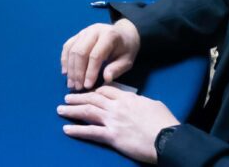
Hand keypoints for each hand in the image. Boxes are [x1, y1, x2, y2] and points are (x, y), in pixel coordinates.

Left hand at [57, 86, 178, 163]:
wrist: (168, 138)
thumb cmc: (165, 122)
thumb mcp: (153, 105)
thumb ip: (141, 102)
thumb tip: (138, 103)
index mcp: (128, 98)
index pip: (106, 90)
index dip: (95, 90)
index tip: (88, 91)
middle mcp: (117, 107)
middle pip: (93, 98)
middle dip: (78, 97)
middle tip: (66, 97)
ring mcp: (113, 121)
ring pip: (88, 111)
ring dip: (72, 110)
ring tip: (61, 110)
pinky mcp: (112, 136)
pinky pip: (91, 132)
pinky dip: (77, 130)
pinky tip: (67, 129)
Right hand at [61, 19, 139, 89]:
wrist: (124, 34)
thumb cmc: (126, 49)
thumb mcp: (127, 60)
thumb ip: (117, 69)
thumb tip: (106, 79)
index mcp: (108, 35)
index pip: (95, 55)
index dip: (90, 72)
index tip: (88, 86)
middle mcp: (93, 31)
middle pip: (80, 52)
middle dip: (77, 72)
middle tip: (77, 87)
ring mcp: (84, 31)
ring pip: (71, 49)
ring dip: (70, 68)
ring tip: (71, 84)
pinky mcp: (78, 35)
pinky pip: (67, 46)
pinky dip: (64, 60)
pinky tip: (66, 72)